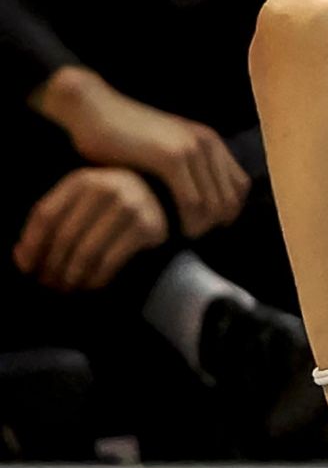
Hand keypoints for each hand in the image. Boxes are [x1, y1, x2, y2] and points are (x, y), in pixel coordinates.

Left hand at [13, 167, 168, 291]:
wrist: (165, 199)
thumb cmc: (111, 206)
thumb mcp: (79, 203)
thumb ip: (50, 224)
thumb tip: (21, 257)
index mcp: (82, 179)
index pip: (45, 215)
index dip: (31, 246)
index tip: (27, 269)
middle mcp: (106, 188)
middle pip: (64, 237)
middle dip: (51, 267)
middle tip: (48, 285)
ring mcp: (129, 206)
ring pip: (85, 253)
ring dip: (71, 277)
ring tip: (67, 288)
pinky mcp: (147, 226)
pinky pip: (110, 262)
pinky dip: (95, 280)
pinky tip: (90, 286)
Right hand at [44, 69, 249, 236]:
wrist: (94, 110)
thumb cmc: (122, 136)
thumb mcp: (164, 147)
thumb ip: (185, 166)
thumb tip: (200, 197)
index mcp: (209, 140)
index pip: (240, 185)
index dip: (230, 210)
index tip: (210, 226)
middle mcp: (207, 143)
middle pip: (231, 198)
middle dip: (217, 223)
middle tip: (194, 235)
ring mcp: (190, 149)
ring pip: (214, 204)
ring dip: (201, 226)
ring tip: (183, 235)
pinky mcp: (170, 158)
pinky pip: (192, 202)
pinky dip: (188, 221)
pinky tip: (174, 231)